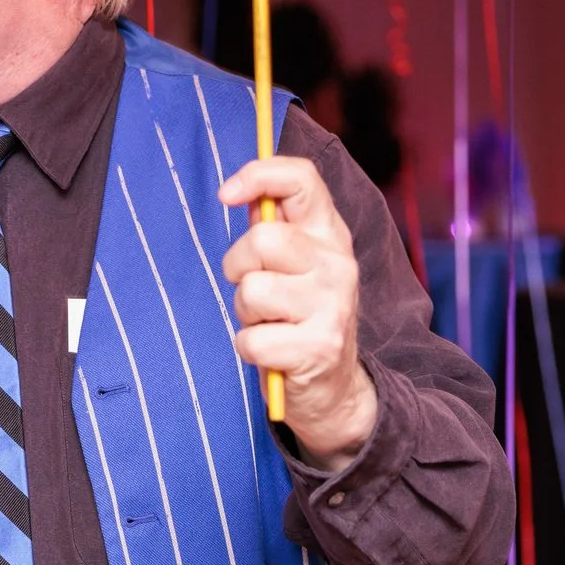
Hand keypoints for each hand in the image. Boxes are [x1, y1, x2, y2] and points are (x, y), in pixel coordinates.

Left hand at [219, 154, 377, 472]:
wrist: (334, 388)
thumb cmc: (299, 315)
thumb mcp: (293, 265)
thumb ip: (273, 226)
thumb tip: (238, 192)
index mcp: (330, 234)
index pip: (301, 179)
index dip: (258, 175)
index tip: (226, 195)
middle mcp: (338, 264)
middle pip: (262, 238)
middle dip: (238, 265)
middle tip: (254, 288)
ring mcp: (332, 305)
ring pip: (252, 290)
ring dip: (245, 312)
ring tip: (269, 323)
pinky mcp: (319, 348)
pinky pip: (251, 339)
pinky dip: (249, 349)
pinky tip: (274, 352)